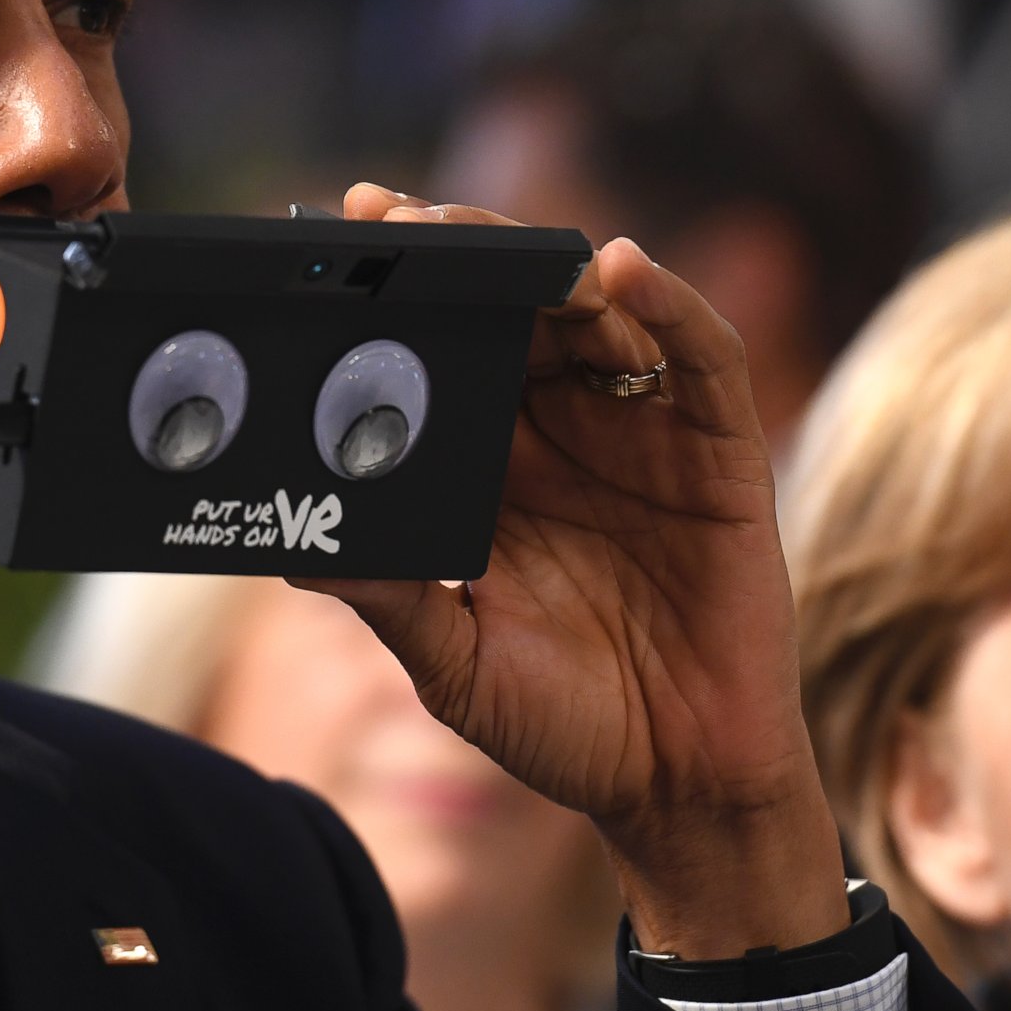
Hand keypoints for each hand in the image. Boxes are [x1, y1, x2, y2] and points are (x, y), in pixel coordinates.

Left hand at [296, 185, 849, 958]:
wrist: (678, 787)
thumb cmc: (562, 726)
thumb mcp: (453, 663)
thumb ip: (388, 598)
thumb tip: (290, 548)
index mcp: (491, 467)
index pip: (439, 349)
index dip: (397, 290)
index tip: (335, 236)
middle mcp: (563, 431)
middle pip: (514, 306)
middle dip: (460, 254)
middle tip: (396, 223)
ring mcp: (645, 433)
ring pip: (598, 312)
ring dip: (548, 264)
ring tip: (493, 241)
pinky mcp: (720, 452)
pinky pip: (700, 357)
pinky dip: (667, 302)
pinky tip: (621, 270)